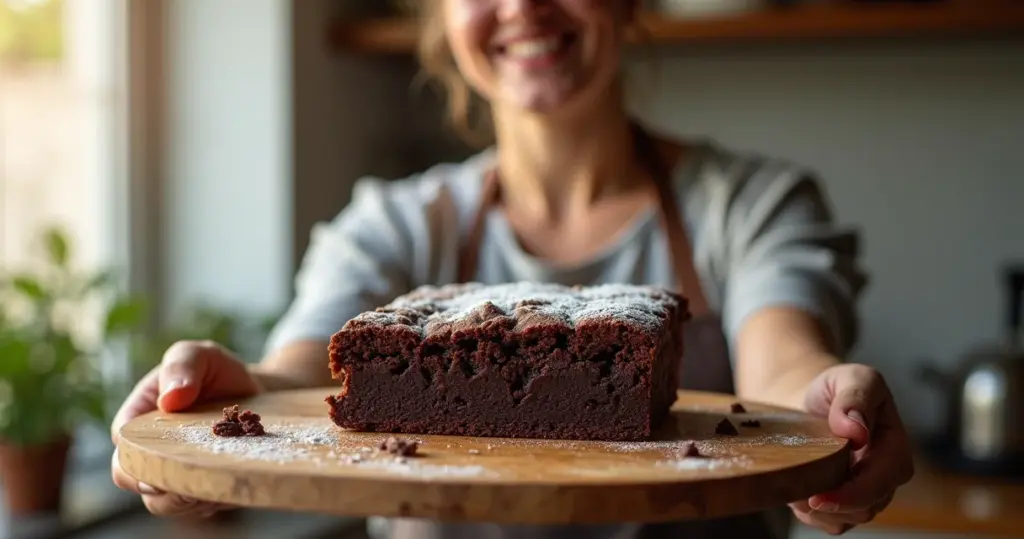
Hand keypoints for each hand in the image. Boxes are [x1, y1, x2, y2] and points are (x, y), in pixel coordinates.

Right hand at [110, 340, 261, 517]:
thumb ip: (183, 366)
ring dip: (188, 499)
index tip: (157, 464)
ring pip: (168, 502)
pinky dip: (214, 498)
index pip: (123, 450)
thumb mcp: (200, 355)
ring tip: (216, 481)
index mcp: (138, 422)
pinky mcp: (203, 487)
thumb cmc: (216, 371)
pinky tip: (233, 481)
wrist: (256, 391)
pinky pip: (200, 504)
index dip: (134, 462)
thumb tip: (171, 399)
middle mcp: (152, 452)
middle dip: (159, 490)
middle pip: (139, 483)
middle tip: (189, 485)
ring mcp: (177, 472)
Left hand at [789, 363, 914, 534]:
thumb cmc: (834, 387)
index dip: (854, 493)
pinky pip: (833, 522)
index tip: (819, 496)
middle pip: (868, 505)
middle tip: (798, 496)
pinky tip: (797, 494)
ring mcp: (867, 490)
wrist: (810, 400)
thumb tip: (858, 431)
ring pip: (850, 518)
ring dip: (820, 512)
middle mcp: (886, 473)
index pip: (883, 479)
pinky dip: (812, 516)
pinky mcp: (846, 501)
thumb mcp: (851, 377)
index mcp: (894, 444)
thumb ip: (855, 398)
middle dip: (834, 506)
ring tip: (795, 489)